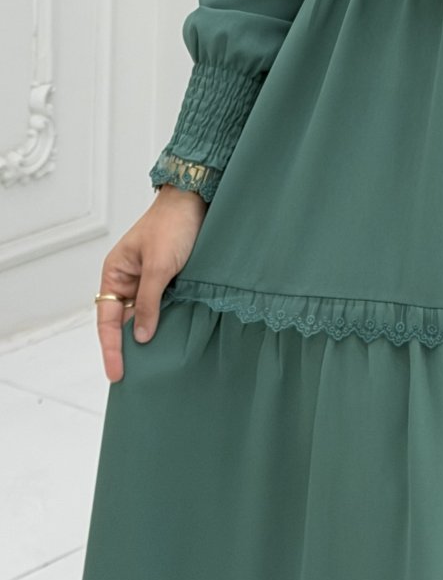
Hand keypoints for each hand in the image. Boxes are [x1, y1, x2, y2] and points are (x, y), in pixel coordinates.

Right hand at [95, 187, 206, 382]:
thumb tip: (139, 337)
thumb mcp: (159, 266)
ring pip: (144, 317)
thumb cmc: (172, 225)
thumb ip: (148, 302)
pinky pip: (163, 308)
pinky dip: (166, 324)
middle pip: (123, 323)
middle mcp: (129, 280)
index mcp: (115, 274)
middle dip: (128, 349)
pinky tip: (172, 341)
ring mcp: (150, 281)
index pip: (107, 320)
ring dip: (150, 337)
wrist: (198, 200)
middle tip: (136, 379)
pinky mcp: (170, 280)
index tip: (116, 374)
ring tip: (154, 367)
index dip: (111, 349)